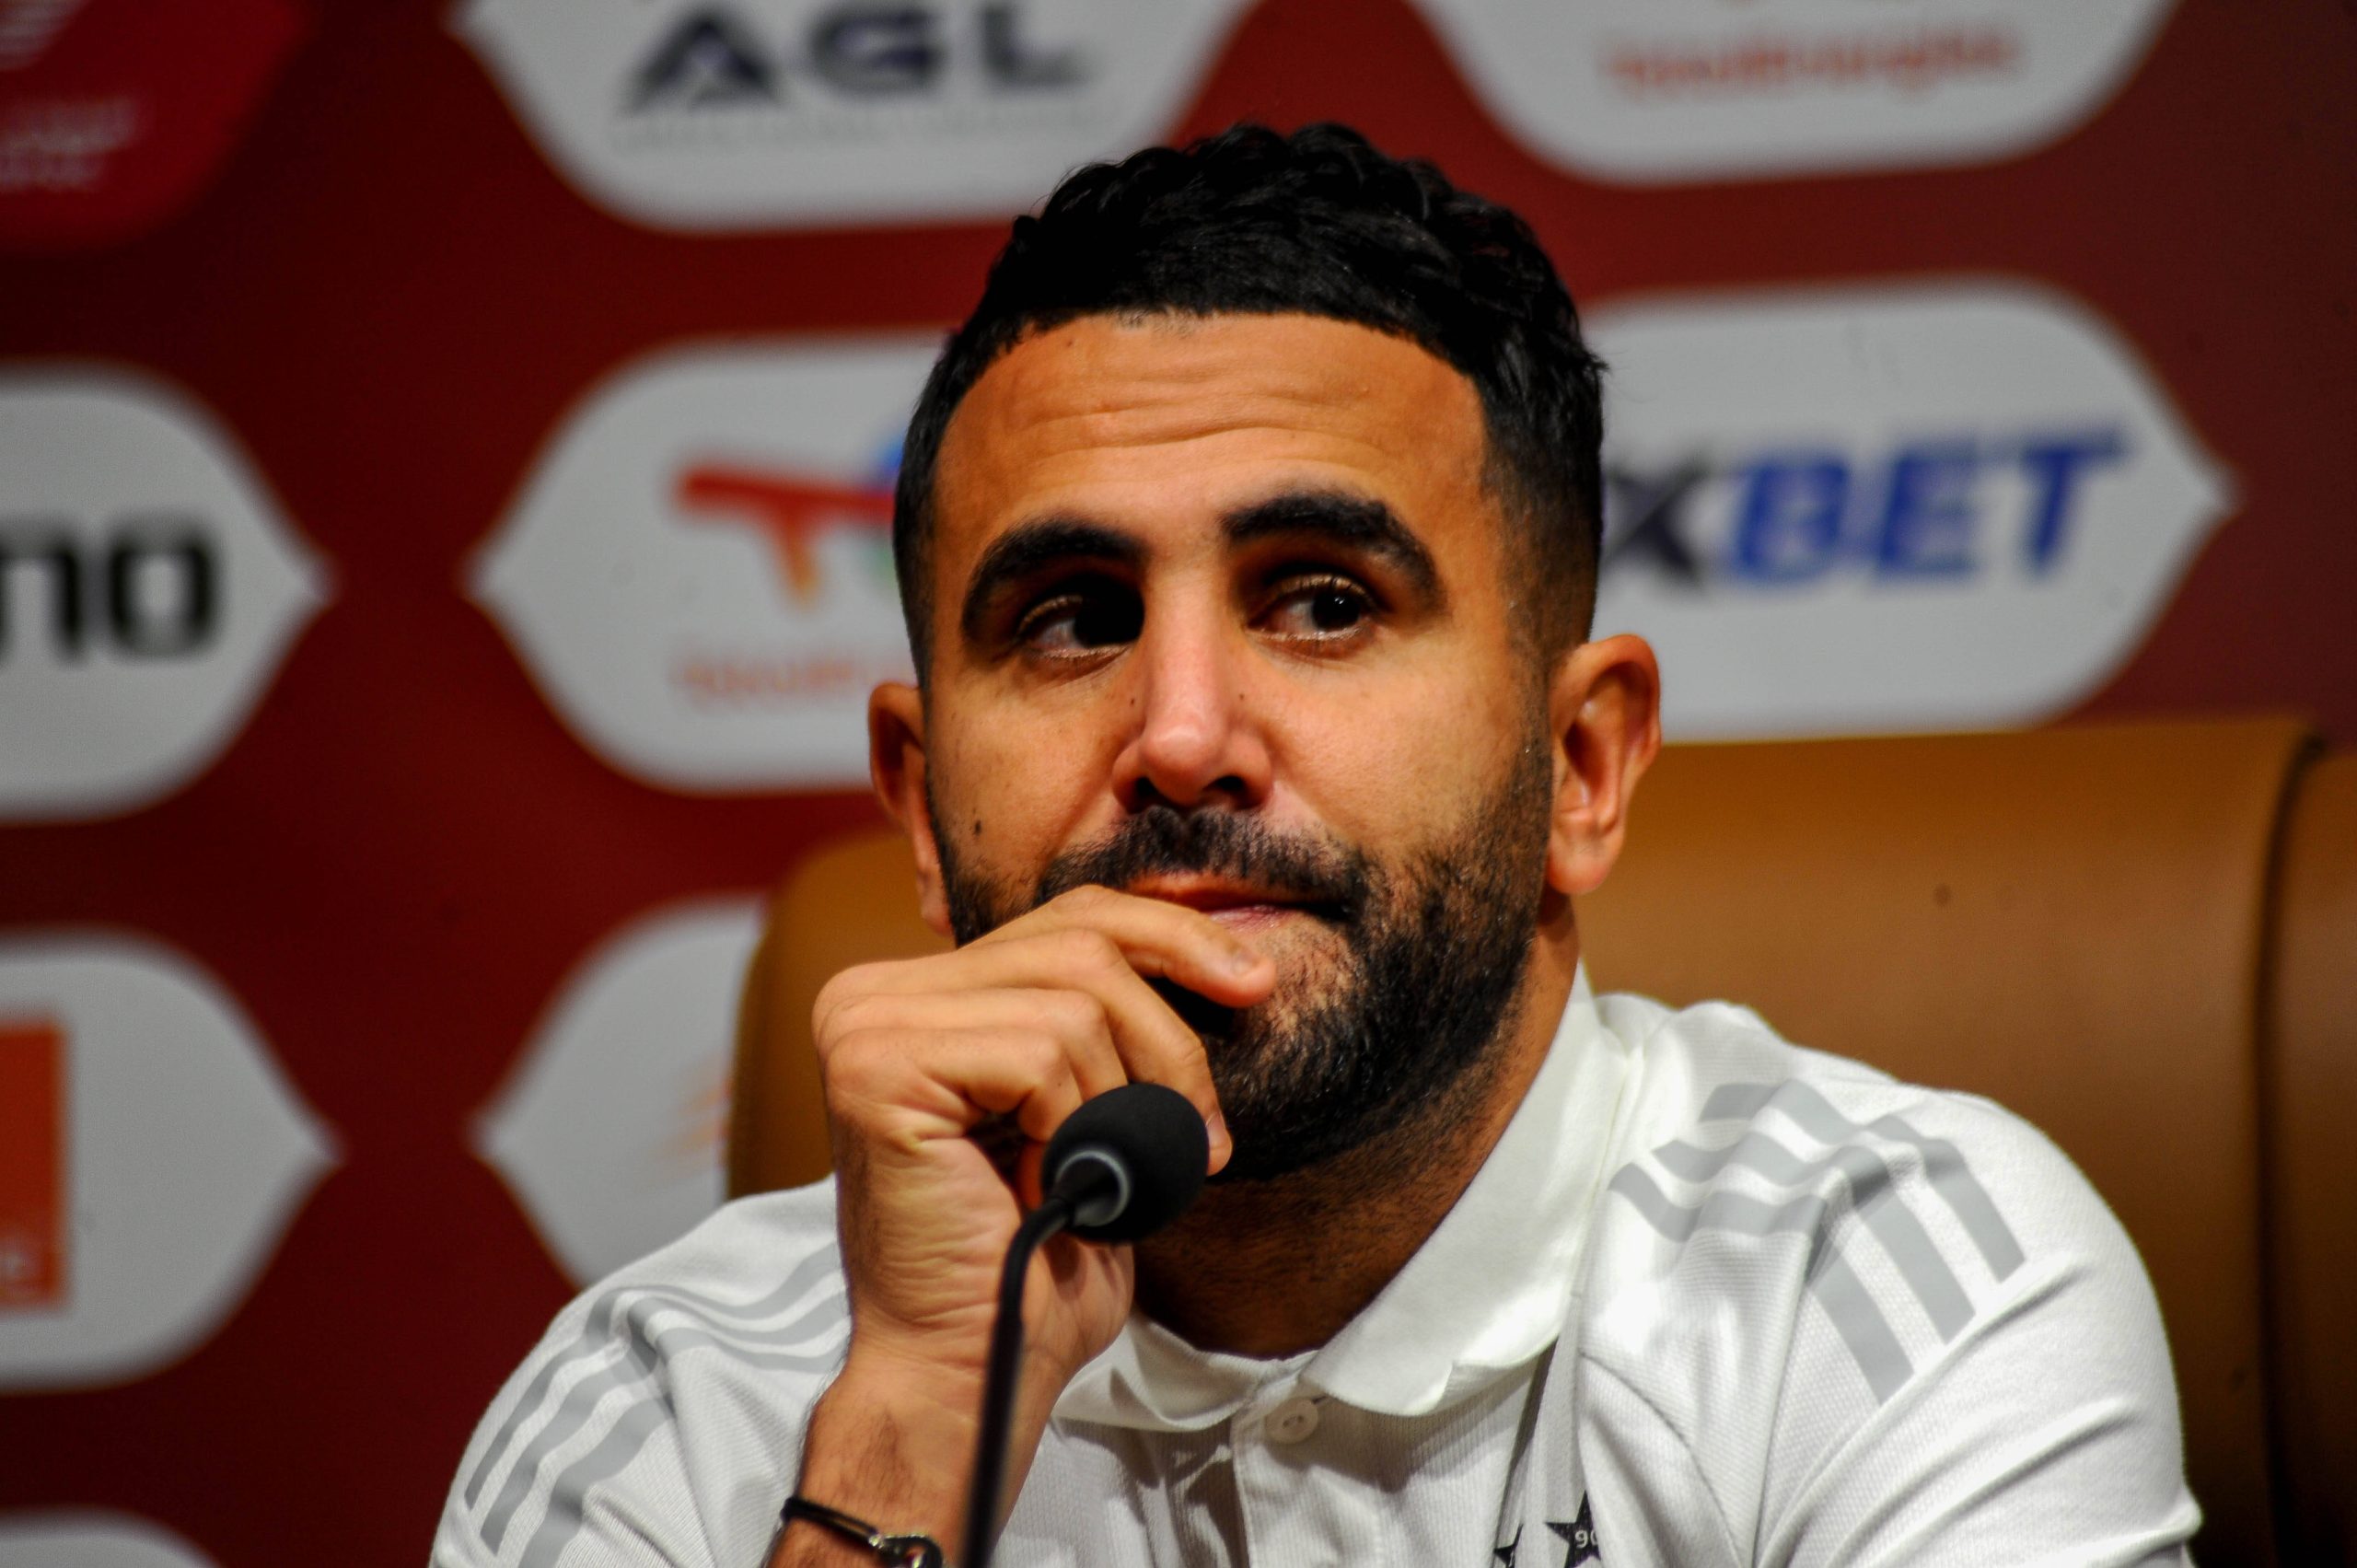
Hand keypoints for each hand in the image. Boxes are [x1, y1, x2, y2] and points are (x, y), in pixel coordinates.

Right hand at [780, 885, 1274, 1558]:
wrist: (972, 1373)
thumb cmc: (1033, 1266)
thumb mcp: (1086, 1115)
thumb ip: (1104, 1023)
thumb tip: (1225, 954)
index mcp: (916, 994)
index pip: (1067, 918)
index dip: (1172, 937)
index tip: (1254, 984)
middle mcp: (872, 994)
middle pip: (1079, 941)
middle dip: (1168, 1038)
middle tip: (1198, 1139)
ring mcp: (865, 1026)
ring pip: (1073, 998)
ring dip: (1125, 1099)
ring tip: (1103, 1177)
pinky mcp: (878, 1069)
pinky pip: (1040, 1052)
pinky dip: (1076, 1123)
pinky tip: (1048, 1183)